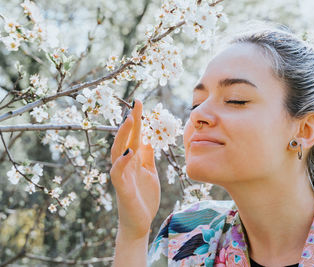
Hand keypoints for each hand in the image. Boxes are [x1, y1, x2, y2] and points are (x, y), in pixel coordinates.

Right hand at [110, 99, 159, 239]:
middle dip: (131, 121)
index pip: (136, 136)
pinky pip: (118, 173)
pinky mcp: (122, 188)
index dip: (137, 120)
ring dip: (123, 136)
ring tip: (130, 121)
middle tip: (135, 103)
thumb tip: (150, 140)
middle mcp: (126, 164)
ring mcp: (122, 175)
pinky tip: (129, 152)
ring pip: (118, 151)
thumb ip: (148, 157)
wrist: (139, 223)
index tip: (139, 102)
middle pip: (126, 139)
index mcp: (134, 160)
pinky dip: (122, 162)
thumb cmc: (144, 197)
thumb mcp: (150, 173)